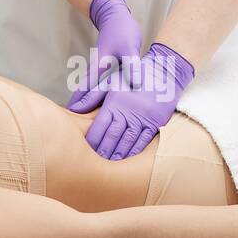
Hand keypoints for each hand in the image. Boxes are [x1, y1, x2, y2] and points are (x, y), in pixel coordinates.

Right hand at [67, 0, 142, 111]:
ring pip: (92, 92)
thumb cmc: (122, 30)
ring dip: (88, 105)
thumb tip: (135, 85)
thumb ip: (132, 66)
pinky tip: (101, 105)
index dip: (79, 106)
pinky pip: (102, 87)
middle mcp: (97, 71)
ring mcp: (100, 70)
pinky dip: (99, 97)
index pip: (85, 91)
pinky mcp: (107, 69)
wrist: (116, 15)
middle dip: (80, 110)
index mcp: (99, 69)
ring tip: (85, 122)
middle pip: (85, 94)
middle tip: (75, 128)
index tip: (71, 121)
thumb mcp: (129, 47)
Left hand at [78, 42, 194, 159]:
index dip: (92, 140)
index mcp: (114, 102)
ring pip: (128, 140)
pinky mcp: (155, 122)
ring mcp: (143, 117)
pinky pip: (144, 140)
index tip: (85, 150)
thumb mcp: (111, 81)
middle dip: (103, 151)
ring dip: (118, 154)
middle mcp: (128, 111)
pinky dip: (135, 151)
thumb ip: (92, 95)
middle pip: (112, 136)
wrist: (163, 72)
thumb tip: (73, 108)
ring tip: (109, 165)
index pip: (99, 126)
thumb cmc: (133, 76)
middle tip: (94, 164)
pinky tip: (128, 159)